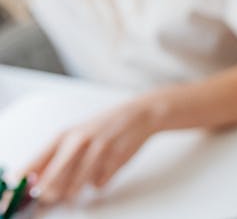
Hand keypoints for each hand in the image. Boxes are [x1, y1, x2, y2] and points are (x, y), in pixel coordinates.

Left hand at [25, 98, 160, 203]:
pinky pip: (98, 185)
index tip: (26, 191)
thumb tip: (35, 181)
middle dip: (50, 193)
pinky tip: (104, 170)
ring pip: (74, 188)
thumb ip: (55, 157)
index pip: (35, 164)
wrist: (139, 114)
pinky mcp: (115, 160)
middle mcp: (78, 142)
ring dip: (74, 192)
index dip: (26, 182)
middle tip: (54, 194)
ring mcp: (98, 151)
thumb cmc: (103, 127)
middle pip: (52, 181)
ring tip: (79, 184)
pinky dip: (99, 183)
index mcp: (64, 135)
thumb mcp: (76, 135)